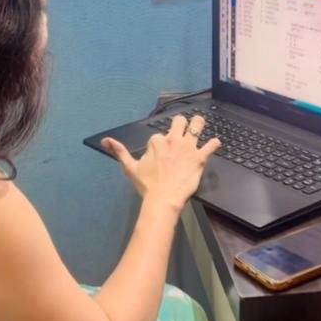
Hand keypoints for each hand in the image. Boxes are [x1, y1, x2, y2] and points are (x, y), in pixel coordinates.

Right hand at [101, 114, 220, 214]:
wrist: (163, 199)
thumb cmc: (146, 184)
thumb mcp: (129, 167)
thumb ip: (119, 151)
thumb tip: (105, 140)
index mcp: (156, 141)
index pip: (159, 135)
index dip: (160, 143)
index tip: (161, 154)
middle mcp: (173, 140)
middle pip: (180, 121)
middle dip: (181, 124)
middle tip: (183, 132)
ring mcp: (188, 147)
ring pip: (197, 125)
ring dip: (199, 124)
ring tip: (199, 126)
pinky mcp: (200, 157)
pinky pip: (211, 145)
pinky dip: (214, 144)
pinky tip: (214, 144)